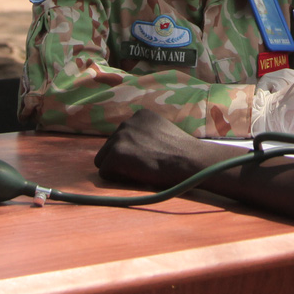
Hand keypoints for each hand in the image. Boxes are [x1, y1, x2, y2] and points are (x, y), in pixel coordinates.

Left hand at [95, 110, 219, 187]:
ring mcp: (119, 137)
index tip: (148, 157)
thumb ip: (146, 134)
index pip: (122, 137)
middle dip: (121, 159)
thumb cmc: (182, 153)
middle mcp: (126, 122)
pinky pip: (104, 172)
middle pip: (110, 148)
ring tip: (139, 171)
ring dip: (117, 168)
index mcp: (139, 116)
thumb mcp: (163, 132)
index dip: (132, 152)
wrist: (190, 161)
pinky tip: (136, 175)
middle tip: (143, 166)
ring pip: (104, 159)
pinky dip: (116, 177)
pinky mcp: (116, 154)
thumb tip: (135, 146)